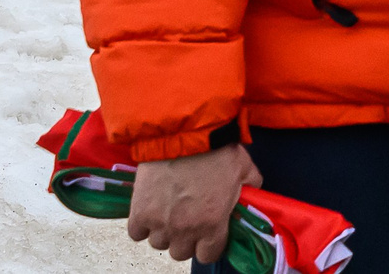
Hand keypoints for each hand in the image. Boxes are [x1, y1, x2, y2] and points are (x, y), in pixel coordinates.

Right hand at [127, 143, 259, 263]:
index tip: (210, 235)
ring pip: (159, 244)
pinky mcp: (138, 213)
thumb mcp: (245, 169)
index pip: (208, 256)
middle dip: (186, 239)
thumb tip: (252, 194)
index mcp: (213, 223)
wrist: (184, 133)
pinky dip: (142, 225)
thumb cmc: (217, 150)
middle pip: (181, 253)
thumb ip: (250, 187)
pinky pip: (136, 234)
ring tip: (170, 212)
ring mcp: (159, 223)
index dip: (210, 246)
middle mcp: (185, 229)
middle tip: (189, 220)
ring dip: (164, 231)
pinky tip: (151, 210)